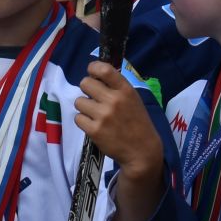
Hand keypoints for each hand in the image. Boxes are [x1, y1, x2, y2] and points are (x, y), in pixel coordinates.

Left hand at [76, 63, 165, 220]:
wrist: (142, 151)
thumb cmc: (137, 123)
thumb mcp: (133, 99)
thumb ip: (116, 87)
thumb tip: (96, 75)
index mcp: (125, 90)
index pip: (103, 69)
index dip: (93, 68)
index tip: (93, 73)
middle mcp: (113, 100)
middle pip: (85, 83)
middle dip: (87, 89)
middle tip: (94, 98)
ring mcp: (103, 116)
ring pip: (78, 101)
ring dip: (85, 107)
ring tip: (96, 114)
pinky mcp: (94, 131)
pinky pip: (78, 118)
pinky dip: (84, 122)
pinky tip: (94, 125)